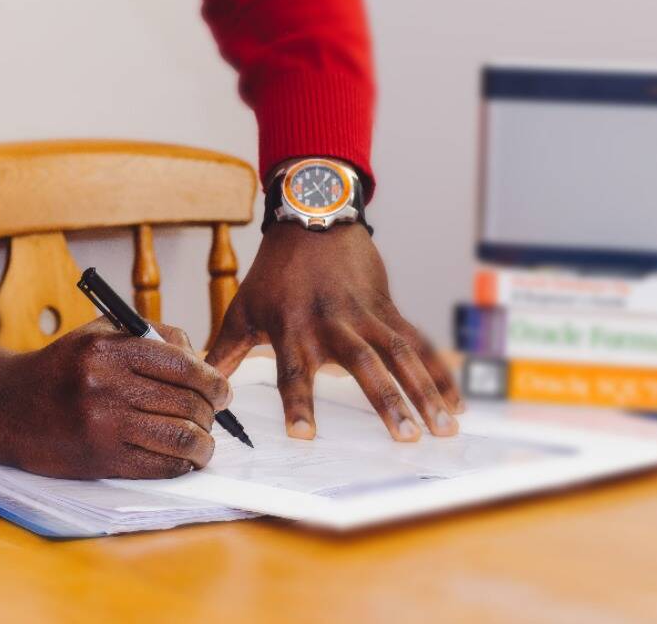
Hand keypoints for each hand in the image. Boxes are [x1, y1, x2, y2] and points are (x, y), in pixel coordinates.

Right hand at [0, 318, 231, 478]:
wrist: (5, 406)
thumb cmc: (60, 368)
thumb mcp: (98, 333)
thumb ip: (151, 335)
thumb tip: (201, 361)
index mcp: (108, 348)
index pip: (184, 366)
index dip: (214, 381)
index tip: (223, 390)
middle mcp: (106, 385)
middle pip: (188, 403)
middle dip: (211, 412)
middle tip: (213, 416)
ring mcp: (103, 425)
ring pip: (181, 438)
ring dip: (204, 444)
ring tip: (204, 442)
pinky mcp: (100, 459)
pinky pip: (160, 466)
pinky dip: (182, 464)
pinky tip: (183, 459)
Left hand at [206, 222, 462, 441]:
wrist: (313, 220)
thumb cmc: (274, 272)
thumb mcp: (243, 308)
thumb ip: (224, 351)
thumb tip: (199, 383)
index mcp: (293, 328)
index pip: (294, 372)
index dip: (298, 403)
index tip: (304, 436)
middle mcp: (333, 323)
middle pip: (363, 365)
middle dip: (386, 401)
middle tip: (407, 436)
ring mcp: (367, 315)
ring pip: (402, 355)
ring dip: (425, 391)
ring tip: (444, 428)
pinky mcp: (389, 309)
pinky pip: (419, 343)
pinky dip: (440, 372)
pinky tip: (457, 403)